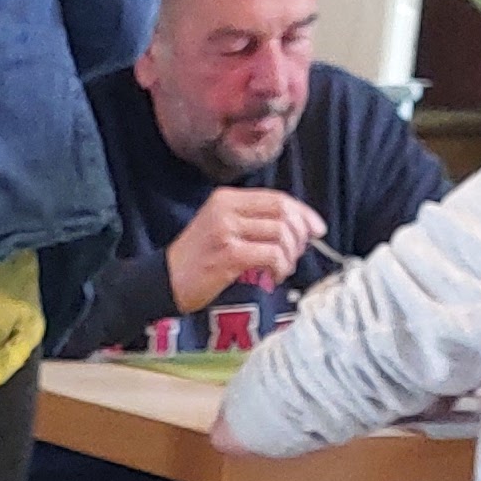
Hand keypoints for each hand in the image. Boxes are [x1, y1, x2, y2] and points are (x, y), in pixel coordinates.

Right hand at [163, 189, 325, 317]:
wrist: (163, 282)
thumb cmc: (197, 260)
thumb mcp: (223, 228)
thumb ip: (254, 221)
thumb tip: (299, 227)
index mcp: (227, 198)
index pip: (277, 198)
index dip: (303, 213)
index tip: (317, 230)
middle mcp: (227, 209)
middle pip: (283, 213)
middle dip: (300, 236)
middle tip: (296, 254)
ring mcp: (226, 230)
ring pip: (280, 234)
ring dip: (290, 255)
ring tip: (281, 269)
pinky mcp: (228, 254)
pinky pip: (271, 255)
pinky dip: (280, 267)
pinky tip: (273, 276)